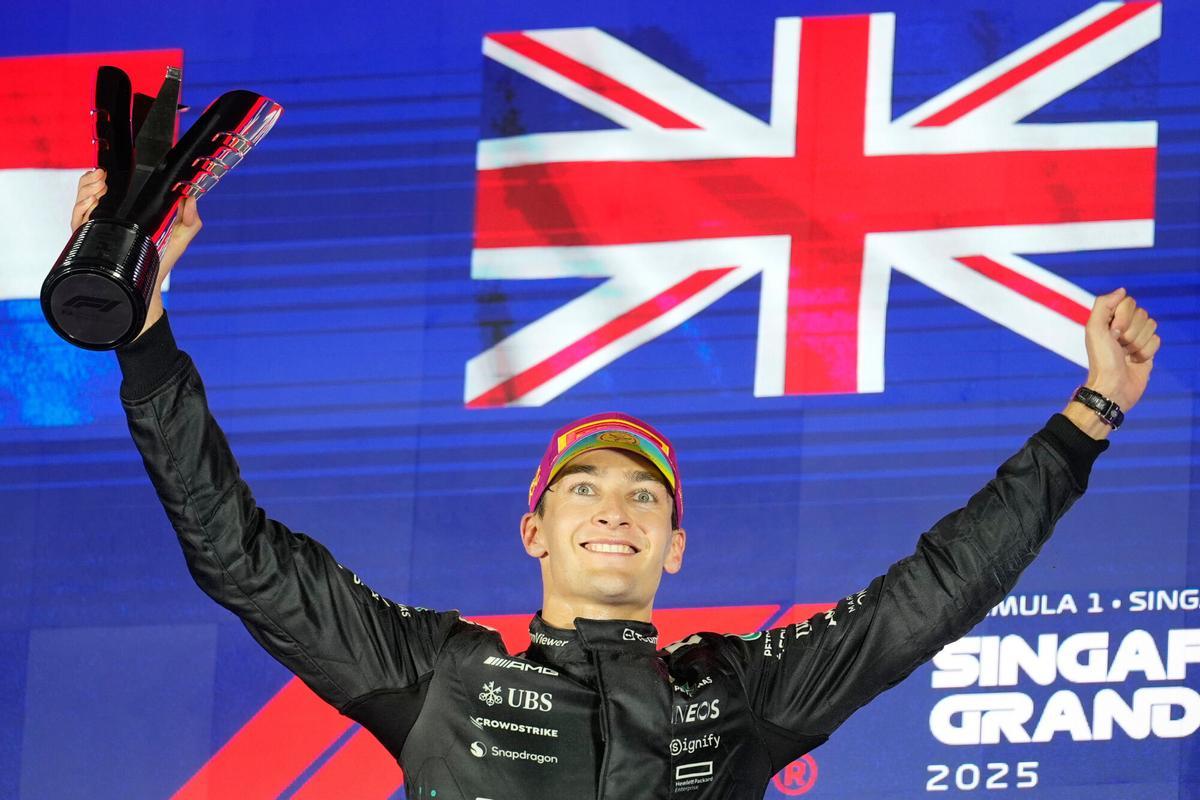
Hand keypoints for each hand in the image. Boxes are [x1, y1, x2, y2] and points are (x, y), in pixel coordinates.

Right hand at [69, 169, 201, 339]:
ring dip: (86, 190)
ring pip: (81, 201)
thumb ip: (190, 219)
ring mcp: (97, 228)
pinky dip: (81, 208)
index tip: (108, 173)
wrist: (148, 286)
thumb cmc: (161, 259)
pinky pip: (77, 220)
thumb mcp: (180, 236)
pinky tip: (91, 204)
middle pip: (89, 190)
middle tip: (103, 181)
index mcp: (127, 211)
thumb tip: (190, 199)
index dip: (104, 176)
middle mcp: (108, 217)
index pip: (108, 186)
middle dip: (92, 181)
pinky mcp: (89, 241)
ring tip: (99, 191)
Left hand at [1082, 287, 1159, 413]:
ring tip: (1126, 354)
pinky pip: (1157, 340)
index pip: (1128, 302)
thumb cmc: (1101, 360)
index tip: (1113, 333)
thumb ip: (1103, 305)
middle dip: (1131, 332)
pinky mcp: (1147, 350)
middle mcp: (1122, 326)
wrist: (1113, 387)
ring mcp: (1136, 338)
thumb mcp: (1094, 329)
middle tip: (1119, 346)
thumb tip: (1122, 290)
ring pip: (1151, 326)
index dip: (1123, 317)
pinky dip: (1146, 352)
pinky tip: (1135, 361)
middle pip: (1142, 313)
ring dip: (1138, 343)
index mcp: (1108, 319)